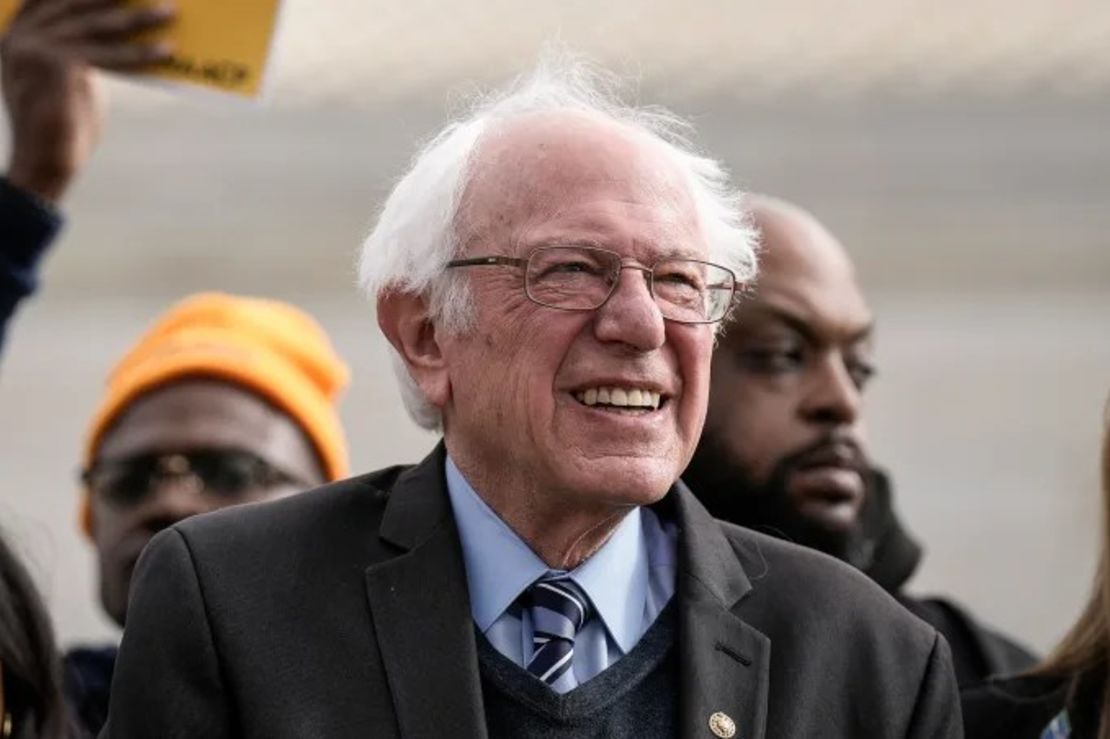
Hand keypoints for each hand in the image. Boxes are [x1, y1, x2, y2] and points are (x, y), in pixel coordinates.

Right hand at [1, 0, 174, 202]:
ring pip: (99, 26)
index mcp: (14, 36)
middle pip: (76, 4)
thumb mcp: (66, 79)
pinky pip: (110, 54)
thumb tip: (120, 34)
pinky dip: (142, 53)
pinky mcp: (58, 64)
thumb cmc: (63, 127)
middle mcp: (21, 37)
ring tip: (170, 11)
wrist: (44, 162)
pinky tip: (167, 51)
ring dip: (140, 18)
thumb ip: (78, 51)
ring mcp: (36, 47)